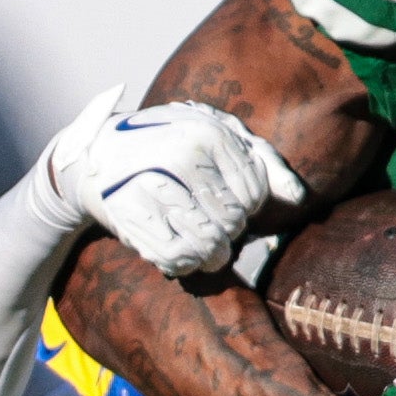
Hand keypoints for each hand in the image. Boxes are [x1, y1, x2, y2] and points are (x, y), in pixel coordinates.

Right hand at [46, 93, 305, 273]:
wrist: (97, 153)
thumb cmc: (168, 145)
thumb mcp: (217, 138)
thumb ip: (263, 163)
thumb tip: (298, 197)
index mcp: (209, 133)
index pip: (255, 195)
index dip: (246, 206)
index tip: (221, 197)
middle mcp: (181, 157)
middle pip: (233, 223)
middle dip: (226, 229)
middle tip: (204, 218)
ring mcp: (152, 186)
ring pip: (208, 246)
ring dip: (206, 252)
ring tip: (196, 238)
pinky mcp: (128, 215)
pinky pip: (176, 259)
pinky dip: (181, 263)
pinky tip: (177, 249)